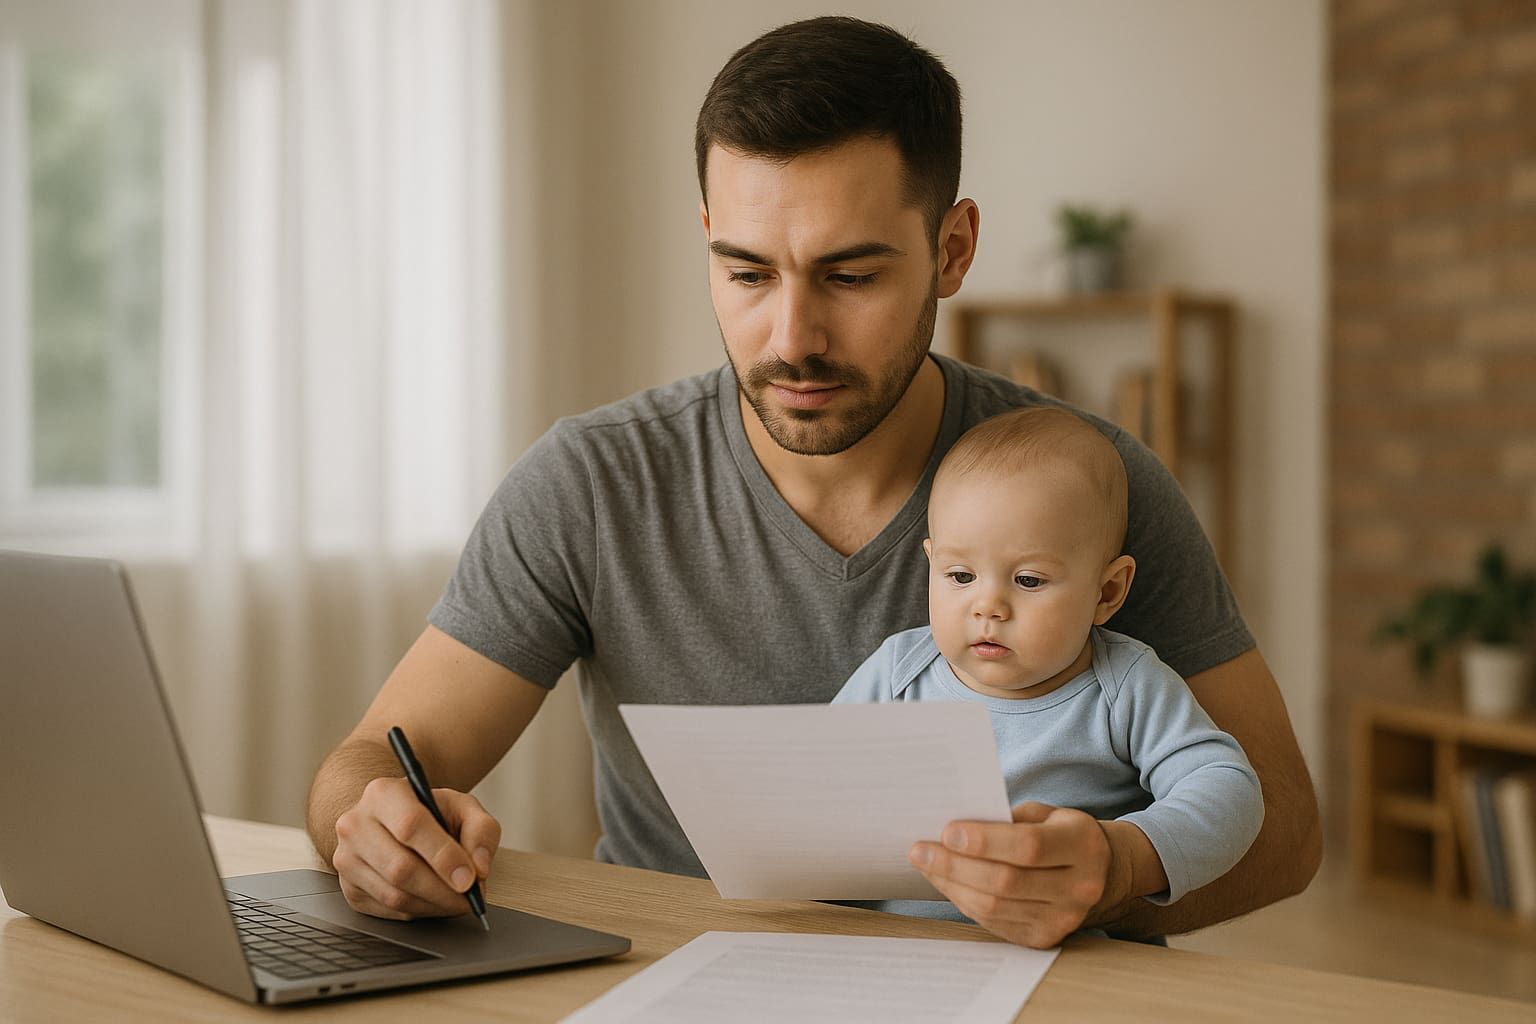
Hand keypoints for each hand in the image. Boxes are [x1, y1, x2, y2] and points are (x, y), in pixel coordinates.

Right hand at [331, 776, 500, 919]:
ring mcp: (347, 859)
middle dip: (443, 890)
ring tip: (457, 900)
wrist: (392, 818)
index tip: (469, 879)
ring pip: (394, 895)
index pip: (411, 827)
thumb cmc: (429, 812)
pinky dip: (418, 912)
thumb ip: (481, 830)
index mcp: (383, 794)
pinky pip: (387, 911)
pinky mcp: (348, 888)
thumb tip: (479, 869)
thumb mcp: (463, 807)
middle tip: (470, 898)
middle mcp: (356, 825)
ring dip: (434, 905)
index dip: (443, 857)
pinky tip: (434, 900)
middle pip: (400, 868)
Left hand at [908, 802, 1115, 948]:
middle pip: (1006, 881)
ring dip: (952, 885)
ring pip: (995, 907)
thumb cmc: (1062, 834)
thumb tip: (954, 828)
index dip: (984, 841)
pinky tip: (946, 882)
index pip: (1028, 846)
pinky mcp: (1045, 939)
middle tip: (920, 850)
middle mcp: (1079, 888)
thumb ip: (1009, 818)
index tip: (946, 831)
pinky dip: (963, 901)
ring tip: (926, 864)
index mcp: (1082, 845)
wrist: (1101, 874)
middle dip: (955, 865)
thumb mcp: (1048, 814)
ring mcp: (1064, 919)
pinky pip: (994, 922)